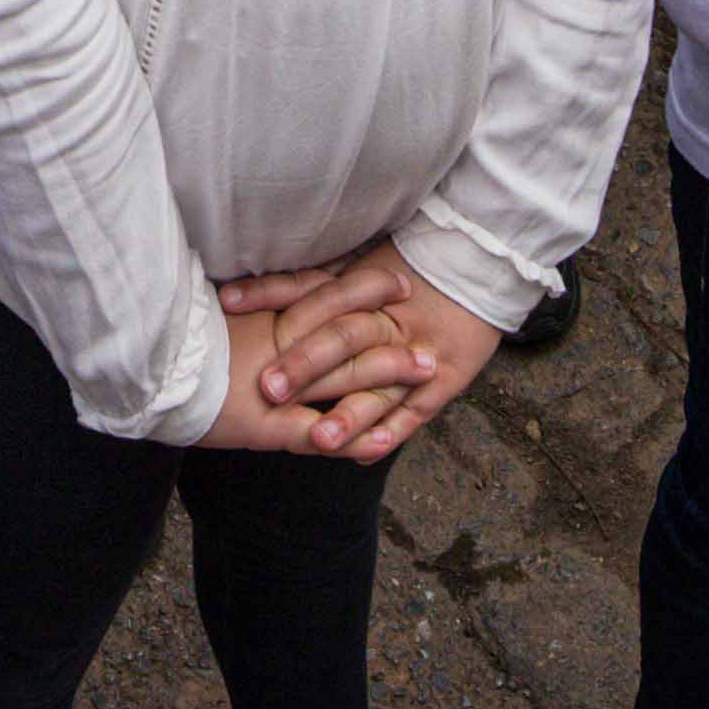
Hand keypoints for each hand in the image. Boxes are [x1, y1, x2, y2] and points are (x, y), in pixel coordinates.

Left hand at [213, 240, 498, 458]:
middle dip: (307, 366)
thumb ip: (315, 271)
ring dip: (349, 415)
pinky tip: (365, 454)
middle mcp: (388, 318)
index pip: (311, 288)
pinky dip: (392, 432)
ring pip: (380, 385)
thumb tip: (247, 283)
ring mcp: (419, 350)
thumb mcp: (363, 255)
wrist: (480, 259)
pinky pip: (418, 409)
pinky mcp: (447, 376)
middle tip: (269, 389)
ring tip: (319, 439)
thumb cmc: (412, 260)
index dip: (270, 295)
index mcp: (363, 284)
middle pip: (344, 338)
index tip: (228, 304)